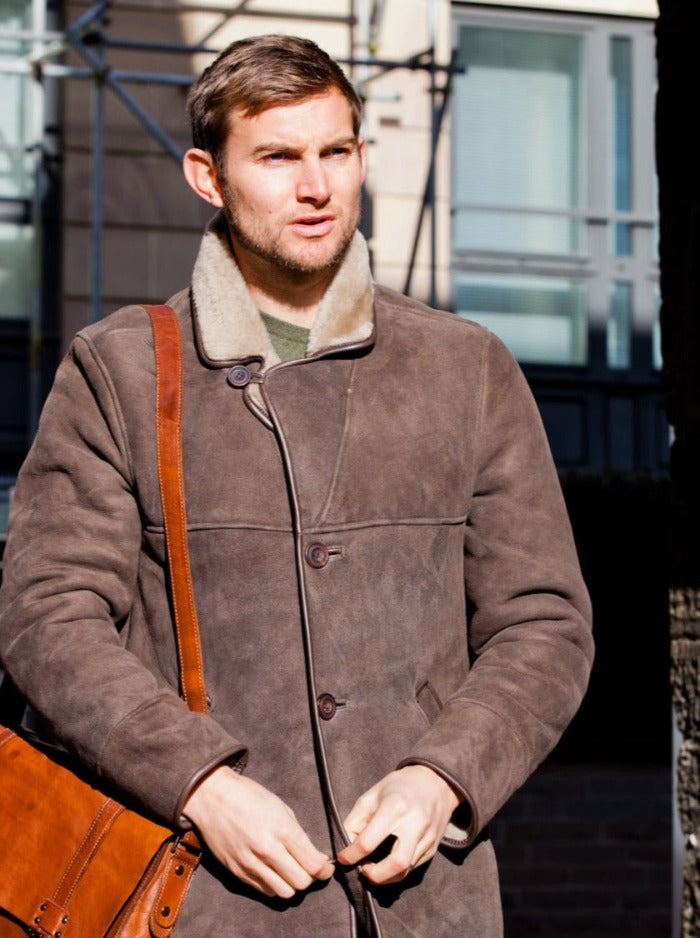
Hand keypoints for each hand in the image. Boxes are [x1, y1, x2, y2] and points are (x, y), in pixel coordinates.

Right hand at [183, 766, 334, 898]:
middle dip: (310, 877)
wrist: (213, 797)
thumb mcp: (281, 807)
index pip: (313, 864)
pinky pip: (264, 890)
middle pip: (301, 883)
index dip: (324, 868)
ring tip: (291, 871)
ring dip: (292, 884)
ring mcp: (251, 864)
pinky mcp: (238, 872)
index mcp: (282, 829)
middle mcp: (267, 850)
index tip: (325, 865)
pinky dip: (274, 885)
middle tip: (309, 867)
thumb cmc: (249, 796)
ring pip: (284, 892)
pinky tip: (274, 871)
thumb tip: (314, 856)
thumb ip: (298, 834)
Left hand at [336, 765, 460, 884]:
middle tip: (362, 870)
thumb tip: (345, 846)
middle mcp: (414, 824)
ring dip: (385, 877)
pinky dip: (397, 870)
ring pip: (405, 871)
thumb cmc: (398, 787)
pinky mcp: (433, 847)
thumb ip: (355, 821)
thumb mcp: (371, 796)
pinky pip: (413, 867)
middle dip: (375, 876)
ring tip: (373, 869)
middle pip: (395, 864)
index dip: (351, 855)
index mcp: (394, 807)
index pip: (368, 842)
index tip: (343, 858)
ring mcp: (427, 837)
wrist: (434, 782)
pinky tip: (388, 862)